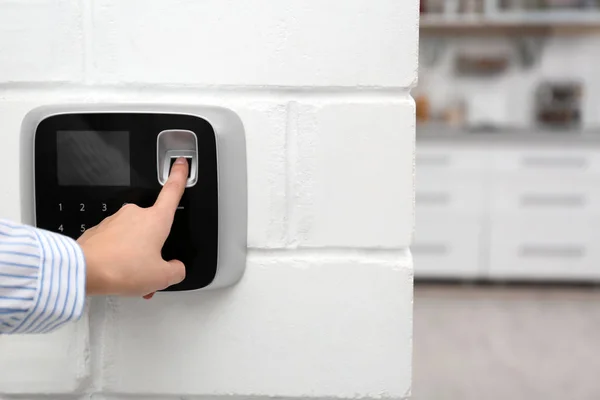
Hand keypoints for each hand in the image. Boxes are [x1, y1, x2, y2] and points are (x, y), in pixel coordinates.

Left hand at [78, 157, 188, 297]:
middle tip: (150, 268)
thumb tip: (176, 269)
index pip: (172, 191)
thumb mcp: (161, 277)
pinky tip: (115, 271)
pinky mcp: (99, 230)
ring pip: (132, 236)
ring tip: (130, 274)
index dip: (179, 176)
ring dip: (134, 253)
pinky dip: (118, 256)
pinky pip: (115, 242)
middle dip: (153, 246)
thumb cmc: (121, 268)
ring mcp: (115, 220)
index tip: (180, 163)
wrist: (84, 270)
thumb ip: (176, 271)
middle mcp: (135, 214)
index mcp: (156, 219)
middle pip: (152, 226)